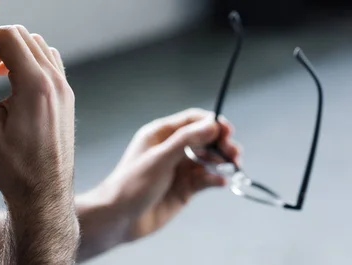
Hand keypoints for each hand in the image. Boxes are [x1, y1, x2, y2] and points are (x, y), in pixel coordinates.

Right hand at [0, 25, 72, 202]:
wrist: (43, 194)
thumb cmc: (11, 167)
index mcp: (36, 86)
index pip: (9, 37)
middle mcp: (57, 82)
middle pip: (25, 37)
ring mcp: (65, 89)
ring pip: (39, 47)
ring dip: (14, 51)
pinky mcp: (66, 98)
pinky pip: (49, 63)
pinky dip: (30, 62)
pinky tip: (13, 83)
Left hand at [95, 108, 239, 242]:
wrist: (119, 219)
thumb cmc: (132, 185)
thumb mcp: (160, 159)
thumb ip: (186, 140)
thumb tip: (212, 125)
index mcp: (160, 135)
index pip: (192, 120)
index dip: (211, 123)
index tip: (228, 131)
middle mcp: (171, 150)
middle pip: (204, 140)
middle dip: (221, 144)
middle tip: (234, 153)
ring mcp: (178, 170)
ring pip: (207, 160)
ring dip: (221, 162)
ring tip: (232, 166)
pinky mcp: (183, 189)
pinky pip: (205, 180)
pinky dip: (214, 179)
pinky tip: (220, 182)